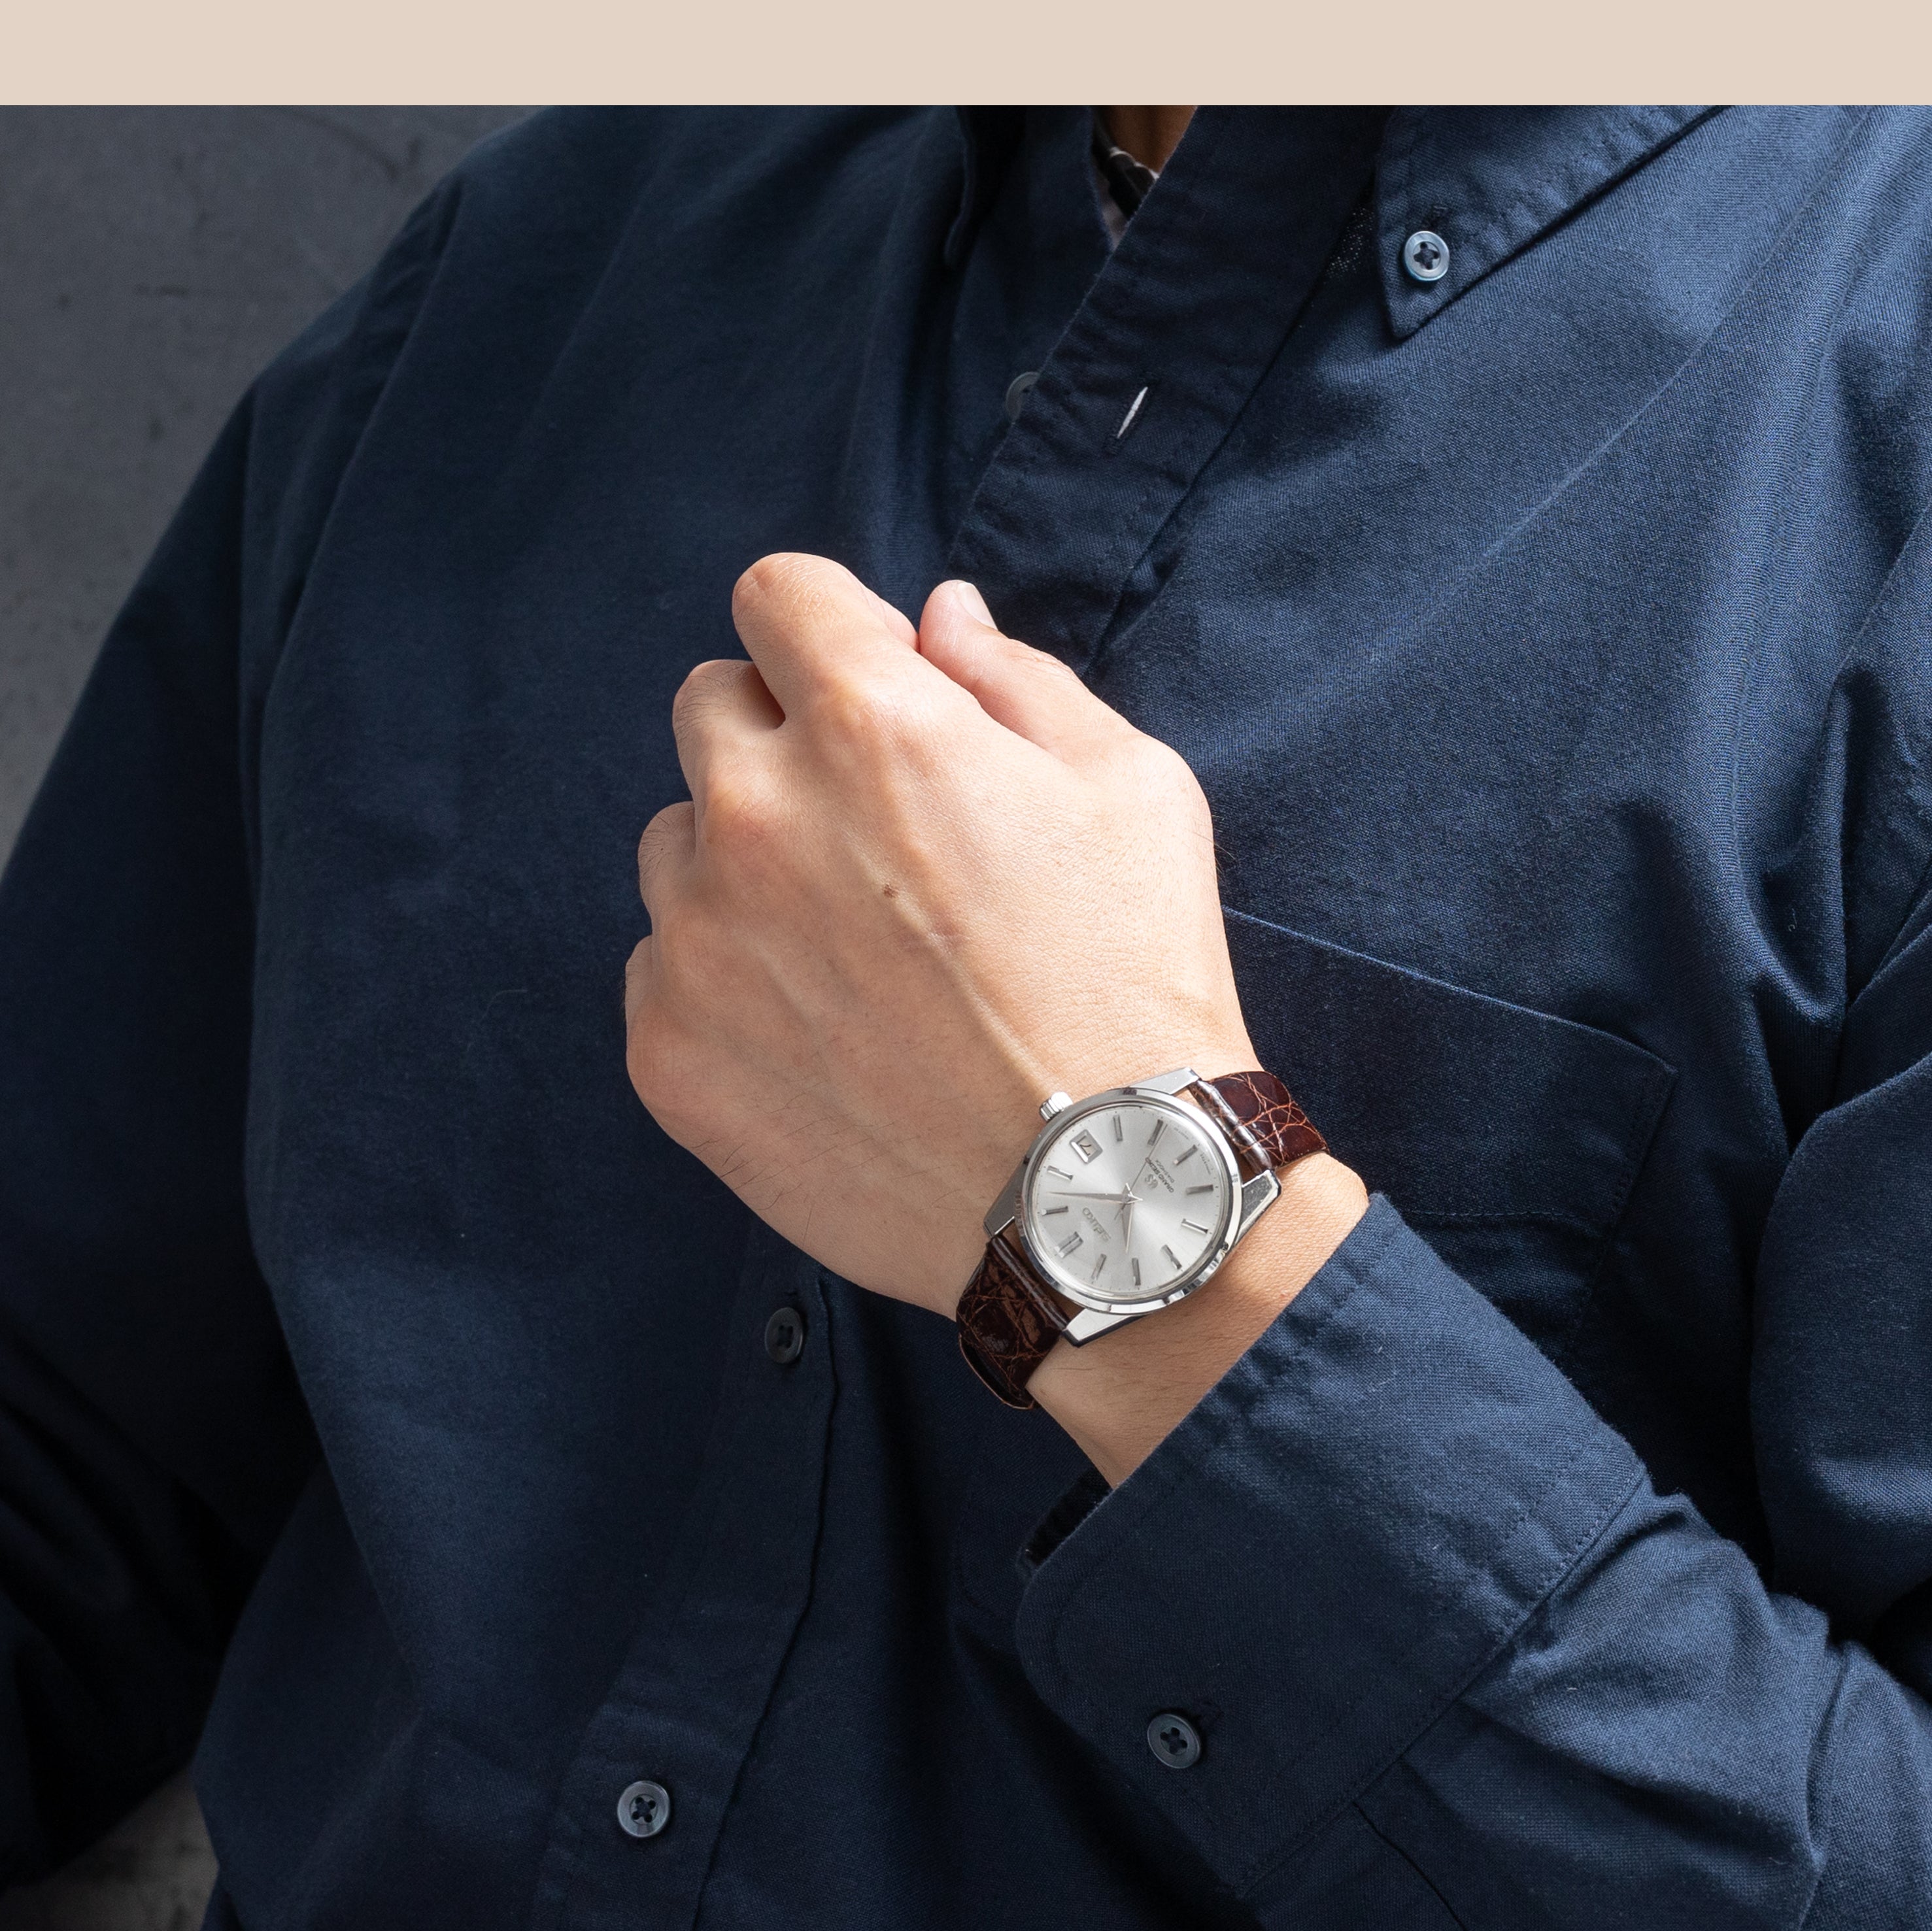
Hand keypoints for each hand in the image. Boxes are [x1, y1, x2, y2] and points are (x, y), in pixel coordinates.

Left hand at [624, 556, 1259, 1318]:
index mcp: (872, 726)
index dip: (834, 635)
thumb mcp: (1132, 793)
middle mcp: (757, 816)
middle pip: (709, 708)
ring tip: (855, 955)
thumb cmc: (1135, 987)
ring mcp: (698, 942)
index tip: (876, 694)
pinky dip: (727, 986)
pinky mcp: (669, 1053)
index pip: (778, 597)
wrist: (1105, 1198)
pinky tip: (829, 1039)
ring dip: (743, 866)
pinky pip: (662, 970)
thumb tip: (936, 619)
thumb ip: (1016, 680)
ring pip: (675, 845)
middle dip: (783, 740)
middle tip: (876, 836)